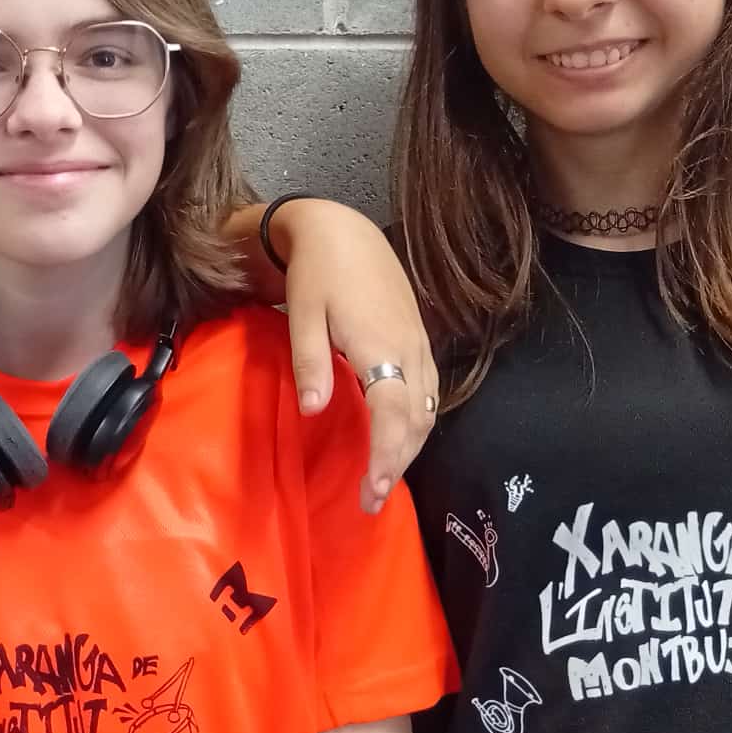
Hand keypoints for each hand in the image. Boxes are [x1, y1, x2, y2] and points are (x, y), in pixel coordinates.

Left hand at [271, 199, 438, 511]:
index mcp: (381, 347)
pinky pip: (428, 392)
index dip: (386, 458)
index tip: (371, 492)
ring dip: (409, 447)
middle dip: (397, 464)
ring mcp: (419, 345)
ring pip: (426, 409)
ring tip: (383, 479)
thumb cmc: (317, 274)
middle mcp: (409, 350)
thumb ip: (310, 362)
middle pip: (416, 421)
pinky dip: (416, 423)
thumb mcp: (303, 315)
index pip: (393, 416)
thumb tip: (312, 411)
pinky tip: (399, 437)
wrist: (342, 231)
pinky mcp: (418, 340)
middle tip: (371, 501)